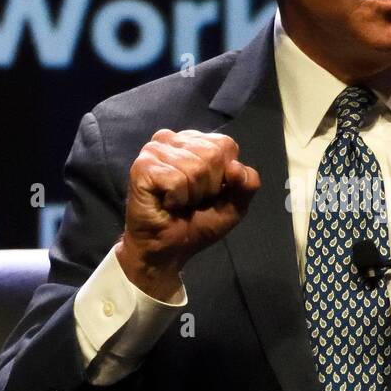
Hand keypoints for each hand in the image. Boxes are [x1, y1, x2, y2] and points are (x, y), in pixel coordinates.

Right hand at [116, 129, 260, 298]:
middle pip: (212, 155)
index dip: (224, 176)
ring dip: (191, 196)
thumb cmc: (197, 224)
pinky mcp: (142, 167)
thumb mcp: (235, 204)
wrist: (168, 250)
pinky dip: (177, 199)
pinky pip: (176, 180)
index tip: (208, 192)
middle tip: (190, 200)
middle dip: (208, 187)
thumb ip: (248, 184)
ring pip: (195, 169)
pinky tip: (166, 203)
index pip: (226, 145)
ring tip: (178, 202)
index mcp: (194, 141)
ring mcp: (154, 151)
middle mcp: (172, 139)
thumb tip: (236, 167)